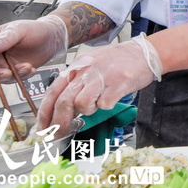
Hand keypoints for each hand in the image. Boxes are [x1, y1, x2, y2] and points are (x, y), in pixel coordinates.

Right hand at [0, 16, 68, 82]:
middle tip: (7, 73)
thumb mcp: (18, 30)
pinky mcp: (10, 73)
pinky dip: (20, 77)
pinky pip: (9, 82)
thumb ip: (1, 40)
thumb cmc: (34, 29)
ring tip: (26, 66)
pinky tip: (30, 68)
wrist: (51, 38)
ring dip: (10, 76)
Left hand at [37, 36, 162, 133]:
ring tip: (97, 104)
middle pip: (64, 101)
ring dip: (87, 111)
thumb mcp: (92, 65)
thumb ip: (77, 83)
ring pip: (82, 104)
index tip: (43, 128)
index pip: (53, 92)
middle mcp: (87, 69)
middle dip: (60, 122)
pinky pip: (104, 104)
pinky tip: (111, 99)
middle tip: (60, 133)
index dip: (45, 113)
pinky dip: (105, 106)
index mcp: (78, 65)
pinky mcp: (118, 83)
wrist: (145, 53)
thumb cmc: (119, 61)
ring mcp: (102, 76)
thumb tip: (62, 108)